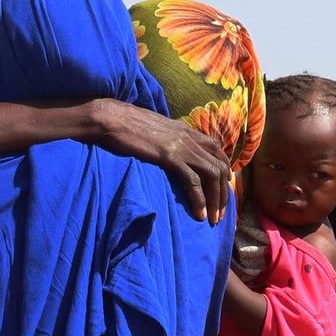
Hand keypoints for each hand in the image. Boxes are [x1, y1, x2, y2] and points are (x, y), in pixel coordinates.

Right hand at [89, 99, 230, 224]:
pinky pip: (193, 181)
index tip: (224, 187)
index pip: (217, 149)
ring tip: (213, 218)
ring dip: (216, 200)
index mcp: (185, 130)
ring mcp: (181, 146)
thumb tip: (165, 148)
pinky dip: (199, 199)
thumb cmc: (124, 123)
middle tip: (221, 213)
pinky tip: (199, 214)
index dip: (224, 169)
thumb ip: (165, 137)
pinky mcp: (170, 156)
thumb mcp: (153, 128)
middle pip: (219, 166)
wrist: (111, 117)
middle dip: (223, 192)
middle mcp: (189, 137)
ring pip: (212, 175)